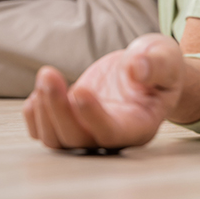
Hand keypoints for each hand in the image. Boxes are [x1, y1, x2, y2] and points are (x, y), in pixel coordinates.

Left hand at [23, 34, 185, 150]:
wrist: (145, 71)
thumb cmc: (159, 66)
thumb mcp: (165, 58)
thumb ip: (156, 65)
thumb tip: (137, 68)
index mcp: (139, 127)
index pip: (111, 134)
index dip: (92, 117)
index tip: (79, 89)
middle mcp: (112, 138)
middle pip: (77, 140)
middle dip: (58, 109)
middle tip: (48, 74)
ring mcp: (88, 134)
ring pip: (57, 140)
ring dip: (44, 111)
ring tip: (46, 76)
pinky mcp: (71, 123)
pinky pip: (45, 134)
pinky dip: (35, 118)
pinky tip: (37, 94)